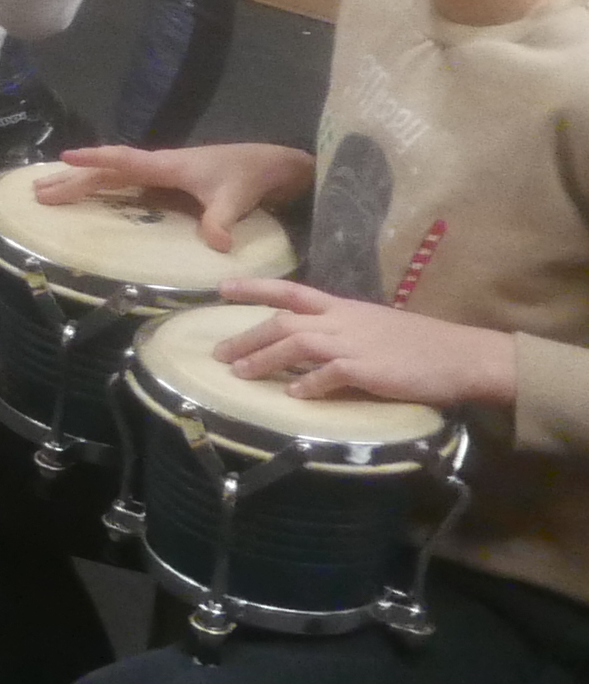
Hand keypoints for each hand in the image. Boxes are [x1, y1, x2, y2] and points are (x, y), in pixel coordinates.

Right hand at [35, 140, 315, 248]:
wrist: (267, 164)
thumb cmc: (248, 177)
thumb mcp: (236, 200)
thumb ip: (222, 221)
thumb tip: (217, 245)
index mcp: (167, 166)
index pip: (124, 161)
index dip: (95, 160)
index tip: (65, 158)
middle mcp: (156, 166)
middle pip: (106, 171)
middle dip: (71, 180)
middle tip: (38, 192)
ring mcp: (156, 172)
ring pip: (108, 175)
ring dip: (77, 182)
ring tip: (45, 191)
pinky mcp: (161, 181)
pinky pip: (120, 182)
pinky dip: (96, 185)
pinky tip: (82, 192)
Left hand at [211, 279, 522, 414]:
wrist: (464, 355)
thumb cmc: (422, 344)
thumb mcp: (374, 327)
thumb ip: (343, 331)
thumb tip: (311, 346)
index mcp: (344, 308)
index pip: (291, 291)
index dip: (255, 288)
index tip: (222, 289)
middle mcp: (343, 321)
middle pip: (283, 322)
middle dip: (247, 337)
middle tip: (218, 353)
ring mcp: (356, 344)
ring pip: (297, 344)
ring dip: (264, 359)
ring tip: (240, 373)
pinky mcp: (370, 370)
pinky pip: (330, 375)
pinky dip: (308, 384)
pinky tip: (293, 395)